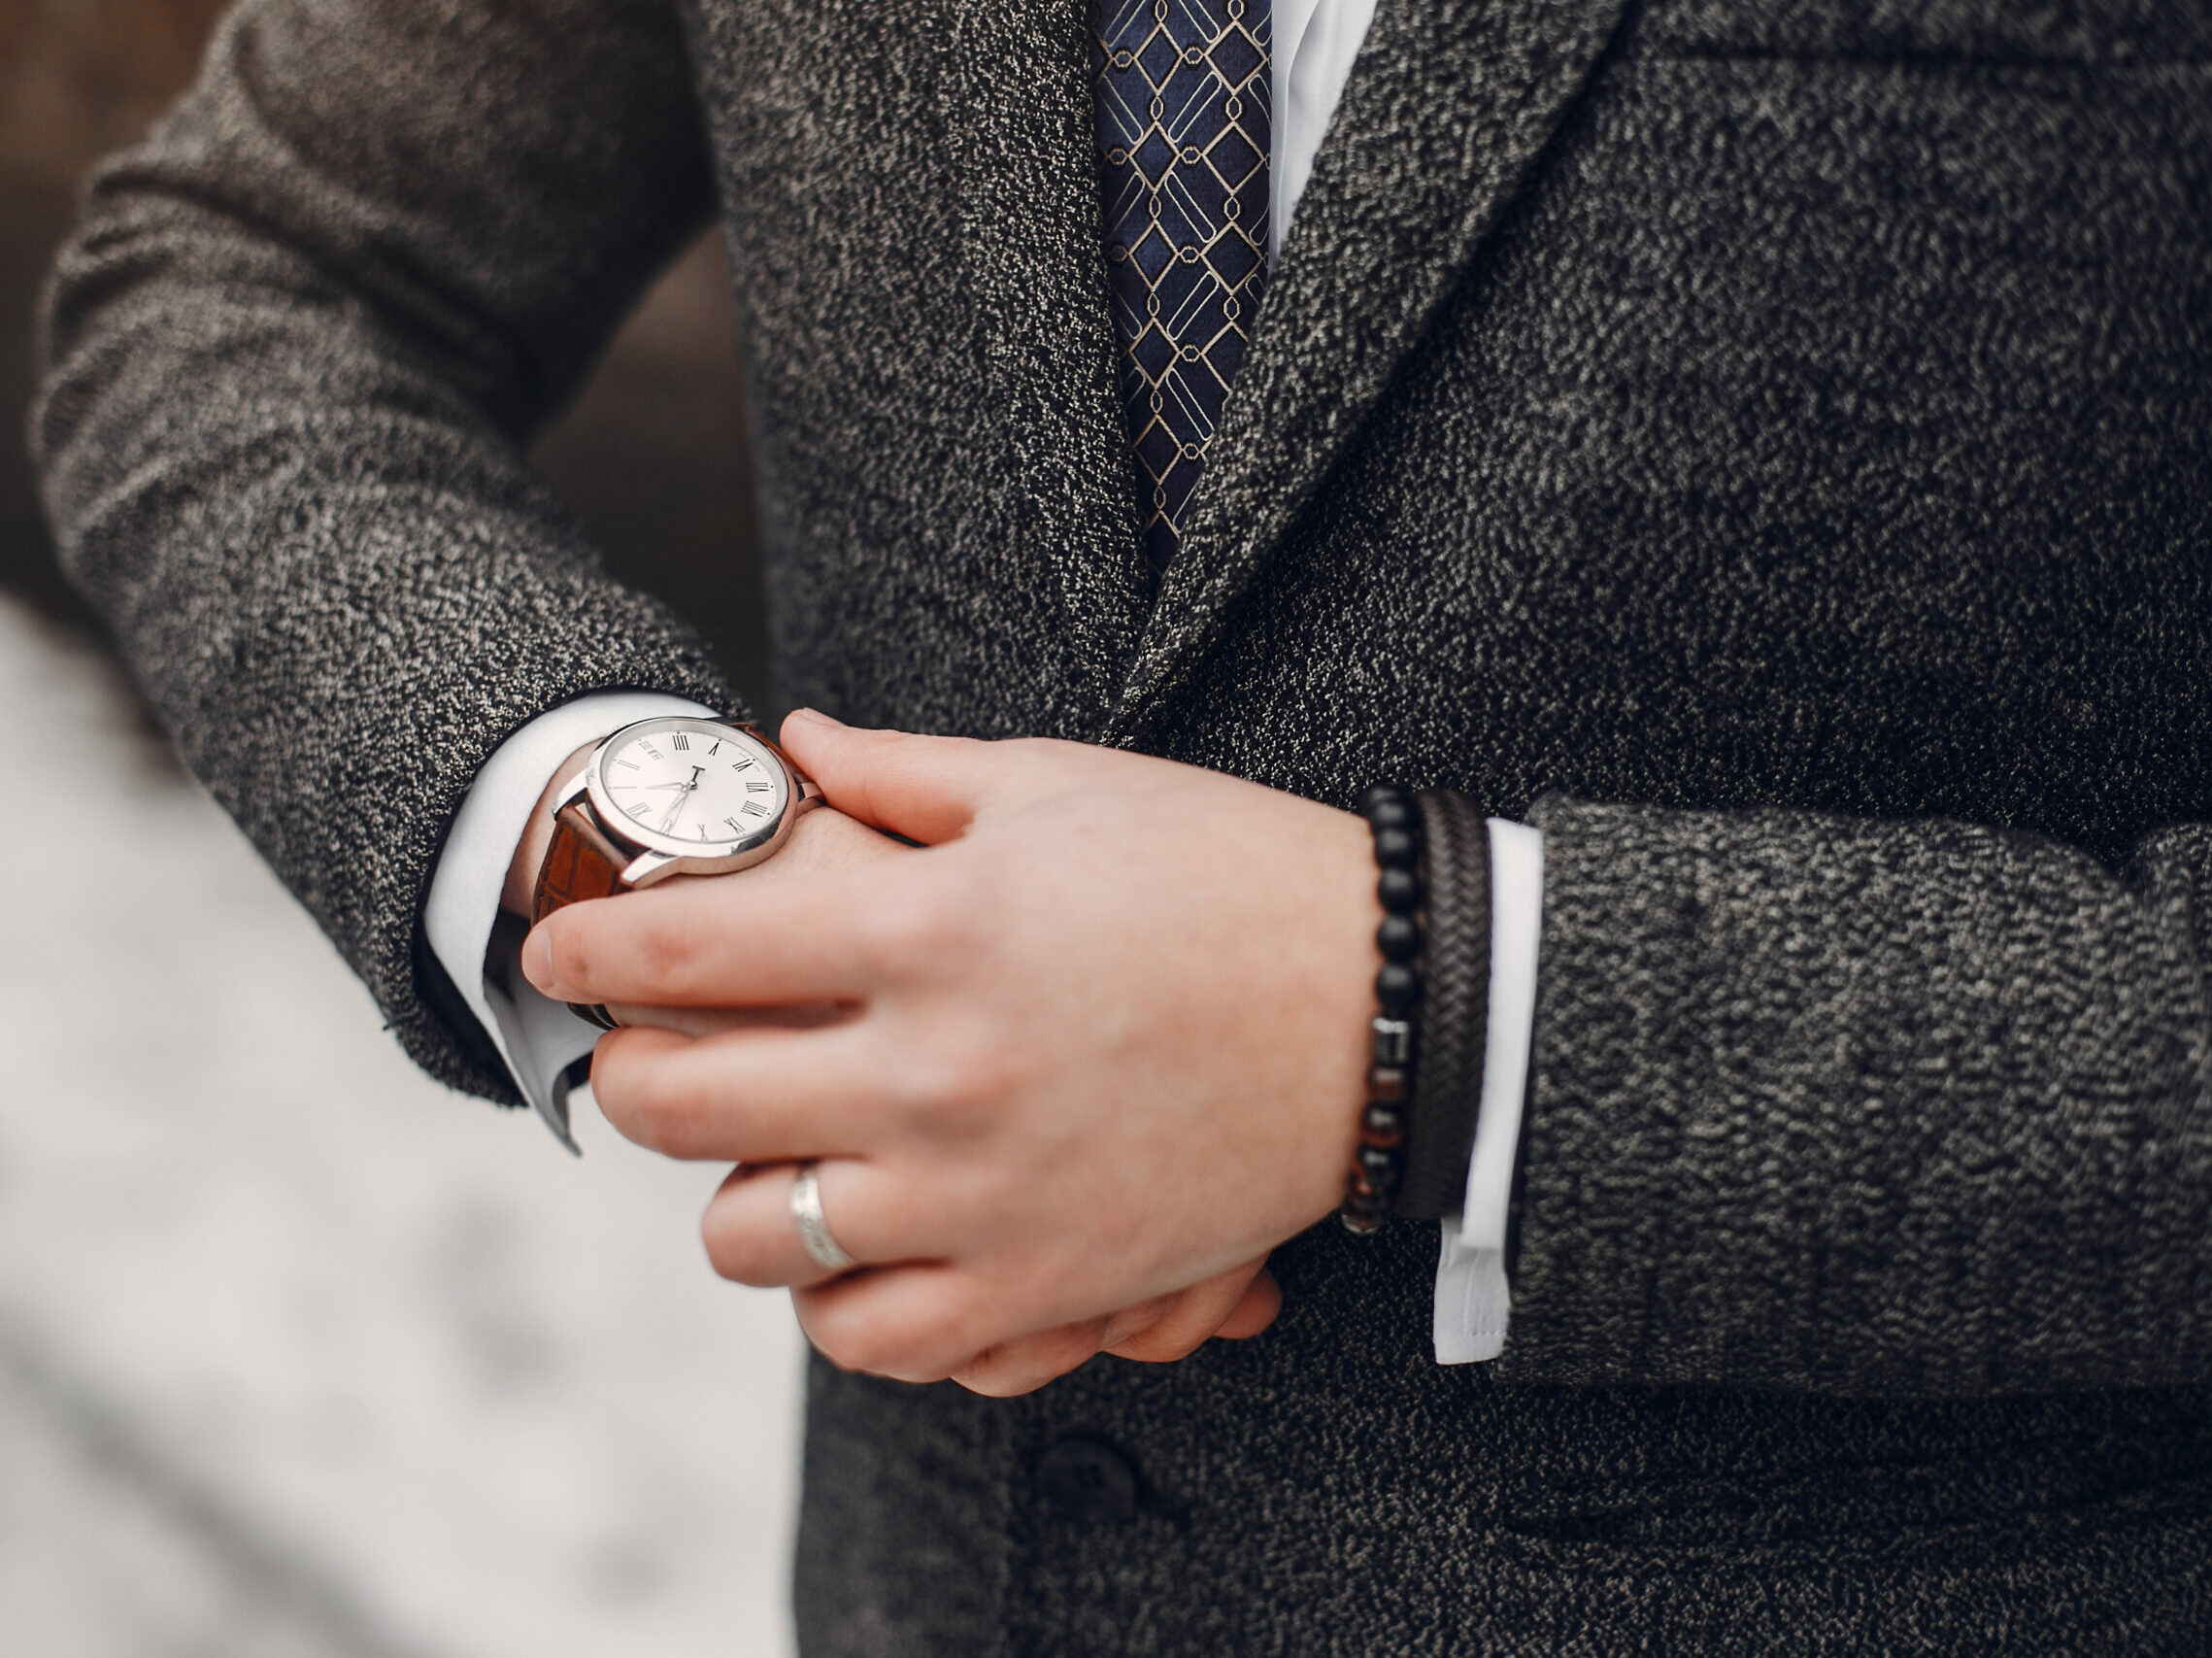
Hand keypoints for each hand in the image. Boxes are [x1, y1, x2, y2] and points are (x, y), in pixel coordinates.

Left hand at [522, 712, 1377, 1390]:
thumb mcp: (1059, 785)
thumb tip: (787, 744)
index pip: (683, 949)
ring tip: (760, 1157)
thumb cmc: (1221, 869)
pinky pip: (875, 1337)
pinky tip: (850, 1249)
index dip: (585, 948)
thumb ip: (899, 774)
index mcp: (926, 924)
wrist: (1384, 1005)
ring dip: (727, 1197)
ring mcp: (982, 1190)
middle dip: (626, 1075)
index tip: (556, 952)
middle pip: (679, 1106)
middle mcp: (932, 1067)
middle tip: (644, 1055)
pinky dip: (834, 1302)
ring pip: (752, 1240)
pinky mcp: (1045, 1279)